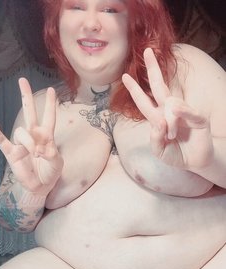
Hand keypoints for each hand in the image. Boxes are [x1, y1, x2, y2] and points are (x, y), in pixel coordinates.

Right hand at [0, 77, 63, 194]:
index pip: (49, 117)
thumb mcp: (57, 164)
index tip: (51, 90)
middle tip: (22, 80)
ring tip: (35, 153)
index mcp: (46, 136)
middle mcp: (33, 136)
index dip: (50, 104)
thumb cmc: (51, 173)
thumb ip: (52, 154)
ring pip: (21, 132)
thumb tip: (41, 148)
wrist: (40, 187)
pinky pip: (3, 142)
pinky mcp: (12, 153)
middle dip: (26, 96)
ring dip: (28, 141)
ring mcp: (21, 144)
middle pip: (29, 112)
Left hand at [122, 48, 212, 169]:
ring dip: (168, 122)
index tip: (125, 76)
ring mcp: (184, 111)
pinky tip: (176, 123)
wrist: (195, 162)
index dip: (135, 89)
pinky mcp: (198, 117)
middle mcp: (169, 111)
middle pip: (159, 86)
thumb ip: (155, 138)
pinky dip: (179, 117)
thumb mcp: (159, 150)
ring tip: (172, 136)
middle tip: (147, 51)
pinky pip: (185, 111)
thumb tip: (157, 123)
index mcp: (158, 117)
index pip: (144, 100)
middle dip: (153, 68)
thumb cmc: (176, 155)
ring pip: (170, 104)